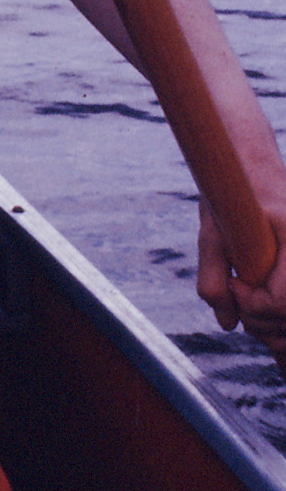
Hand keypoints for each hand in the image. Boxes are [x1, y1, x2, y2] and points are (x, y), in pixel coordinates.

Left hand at [198, 201, 285, 378]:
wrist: (251, 164)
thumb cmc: (230, 190)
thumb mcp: (212, 229)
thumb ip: (214, 276)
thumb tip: (227, 323)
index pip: (283, 301)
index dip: (253, 304)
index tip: (234, 283)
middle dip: (259, 318)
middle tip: (235, 291)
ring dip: (271, 324)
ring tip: (246, 295)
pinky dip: (279, 318)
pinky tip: (268, 325)